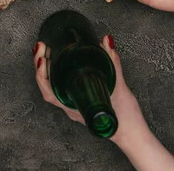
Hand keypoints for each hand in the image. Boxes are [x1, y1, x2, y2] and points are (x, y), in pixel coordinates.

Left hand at [33, 35, 147, 148]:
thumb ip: (113, 62)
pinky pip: (61, 87)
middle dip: (40, 65)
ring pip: (52, 87)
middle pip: (47, 86)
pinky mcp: (79, 101)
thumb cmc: (125, 118)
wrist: (133, 133)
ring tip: (45, 50)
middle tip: (41, 46)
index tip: (42, 58)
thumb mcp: (119, 87)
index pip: (49, 92)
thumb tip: (106, 40)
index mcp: (75, 107)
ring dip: (46, 68)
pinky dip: (55, 73)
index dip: (41, 75)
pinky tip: (58, 62)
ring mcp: (74, 104)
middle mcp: (70, 107)